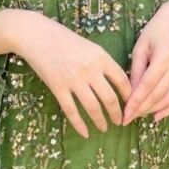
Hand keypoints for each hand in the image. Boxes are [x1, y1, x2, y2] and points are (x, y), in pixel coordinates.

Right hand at [9, 11, 131, 138]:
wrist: (37, 35)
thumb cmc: (64, 39)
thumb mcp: (89, 46)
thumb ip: (102, 62)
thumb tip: (117, 82)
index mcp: (101, 57)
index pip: (122, 80)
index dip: (129, 95)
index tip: (131, 104)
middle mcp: (90, 69)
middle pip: (110, 98)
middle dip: (117, 113)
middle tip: (120, 121)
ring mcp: (73, 80)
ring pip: (92, 107)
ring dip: (100, 121)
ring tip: (104, 128)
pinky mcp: (58, 88)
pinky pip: (71, 111)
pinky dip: (79, 124)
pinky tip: (85, 132)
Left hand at [122, 2, 168, 124]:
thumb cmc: (155, 32)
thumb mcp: (140, 47)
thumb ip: (136, 70)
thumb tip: (129, 93)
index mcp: (164, 55)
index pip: (148, 84)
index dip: (136, 101)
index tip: (125, 112)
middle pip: (159, 94)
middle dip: (142, 109)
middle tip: (128, 118)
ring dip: (153, 110)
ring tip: (138, 116)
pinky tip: (156, 116)